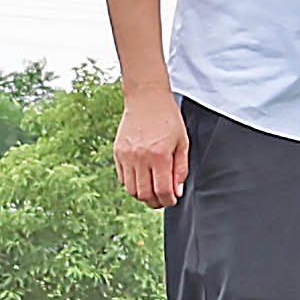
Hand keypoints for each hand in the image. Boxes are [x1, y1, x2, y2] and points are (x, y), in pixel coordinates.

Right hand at [118, 94, 190, 208]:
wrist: (146, 97)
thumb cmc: (168, 118)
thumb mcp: (182, 142)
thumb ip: (180, 169)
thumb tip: (177, 192)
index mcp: (159, 155)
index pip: (162, 191)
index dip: (169, 200)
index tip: (172, 199)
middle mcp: (140, 157)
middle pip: (144, 195)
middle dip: (155, 202)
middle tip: (162, 199)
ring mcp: (126, 155)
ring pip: (131, 190)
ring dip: (142, 195)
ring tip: (152, 190)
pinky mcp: (117, 152)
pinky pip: (122, 178)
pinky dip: (132, 184)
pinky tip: (142, 178)